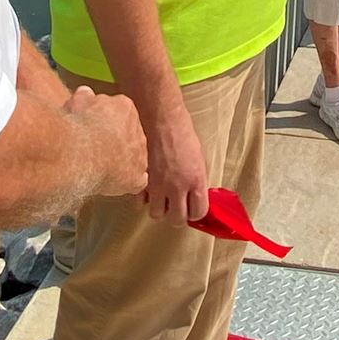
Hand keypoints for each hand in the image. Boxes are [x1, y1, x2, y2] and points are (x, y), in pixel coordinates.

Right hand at [66, 86, 146, 198]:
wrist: (83, 152)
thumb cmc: (79, 126)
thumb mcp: (77, 102)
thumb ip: (84, 97)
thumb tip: (85, 93)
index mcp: (125, 107)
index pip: (119, 113)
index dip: (104, 122)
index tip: (93, 128)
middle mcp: (138, 130)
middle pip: (127, 136)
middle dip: (114, 142)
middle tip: (95, 149)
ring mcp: (140, 154)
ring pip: (133, 157)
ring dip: (121, 161)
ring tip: (101, 167)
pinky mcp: (137, 177)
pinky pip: (137, 179)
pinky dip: (128, 181)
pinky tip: (114, 182)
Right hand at [140, 105, 209, 227]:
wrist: (160, 119)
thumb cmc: (182, 132)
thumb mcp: (198, 157)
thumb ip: (196, 180)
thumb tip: (195, 195)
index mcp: (196, 180)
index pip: (198, 212)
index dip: (196, 213)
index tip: (193, 208)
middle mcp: (177, 187)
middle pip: (176, 220)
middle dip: (177, 216)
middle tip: (176, 207)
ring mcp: (157, 185)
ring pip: (156, 214)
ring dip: (159, 209)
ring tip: (161, 198)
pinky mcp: (141, 180)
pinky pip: (140, 201)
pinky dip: (143, 199)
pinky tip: (147, 189)